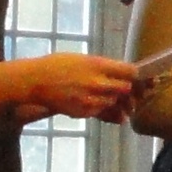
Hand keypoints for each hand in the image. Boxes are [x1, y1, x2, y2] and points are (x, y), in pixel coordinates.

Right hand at [20, 53, 135, 119]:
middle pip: (126, 89)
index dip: (136, 75)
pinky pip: (102, 112)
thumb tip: (123, 73)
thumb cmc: (58, 65)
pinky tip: (98, 105)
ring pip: (114, 102)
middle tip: (127, 90)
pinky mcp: (85, 112)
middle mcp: (98, 83)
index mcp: (98, 65)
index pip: (131, 72)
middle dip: (128, 90)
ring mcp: (92, 99)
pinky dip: (104, 110)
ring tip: (109, 97)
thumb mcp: (83, 59)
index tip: (136, 77)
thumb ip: (104, 67)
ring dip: (115, 100)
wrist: (35, 81)